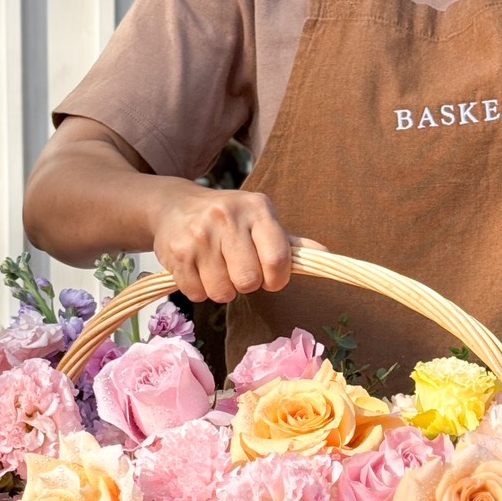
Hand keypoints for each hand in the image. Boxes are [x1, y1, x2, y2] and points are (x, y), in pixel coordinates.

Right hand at [151, 185, 295, 304]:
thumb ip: (291, 244)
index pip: (277, 259)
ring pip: (222, 292)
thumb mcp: (261, 222)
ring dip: (222, 289)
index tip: (270, 278)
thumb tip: (325, 257)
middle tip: (237, 269)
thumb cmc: (229, 220)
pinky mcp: (177, 252)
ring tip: (216, 268)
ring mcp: (200, 234)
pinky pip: (197, 293)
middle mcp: (227, 217)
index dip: (276, 279)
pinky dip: (199, 290)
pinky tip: (197, 270)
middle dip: (246, 284)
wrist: (175, 207)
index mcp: (257, 209)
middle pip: (249, 281)